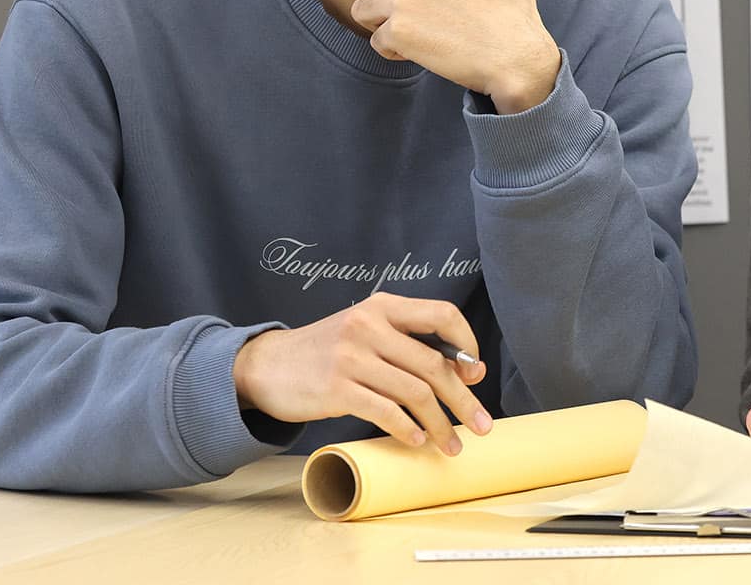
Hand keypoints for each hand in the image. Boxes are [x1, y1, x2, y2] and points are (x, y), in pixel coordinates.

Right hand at [231, 293, 491, 455]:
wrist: (267, 365)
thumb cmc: (326, 352)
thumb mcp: (365, 333)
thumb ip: (408, 345)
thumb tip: (467, 371)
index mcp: (382, 306)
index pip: (442, 314)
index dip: (467, 343)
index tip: (475, 374)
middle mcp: (369, 325)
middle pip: (434, 365)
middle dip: (464, 399)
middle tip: (483, 425)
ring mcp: (351, 357)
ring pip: (414, 393)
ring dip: (440, 424)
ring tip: (451, 445)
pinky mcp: (336, 389)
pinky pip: (385, 412)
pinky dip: (407, 429)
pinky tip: (416, 441)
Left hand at [351, 0, 560, 112]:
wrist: (515, 57)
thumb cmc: (516, 21)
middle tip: (396, 13)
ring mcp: (401, 2)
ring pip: (359, 9)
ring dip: (377, 25)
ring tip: (405, 34)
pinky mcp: (398, 33)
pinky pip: (374, 42)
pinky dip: (390, 51)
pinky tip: (416, 53)